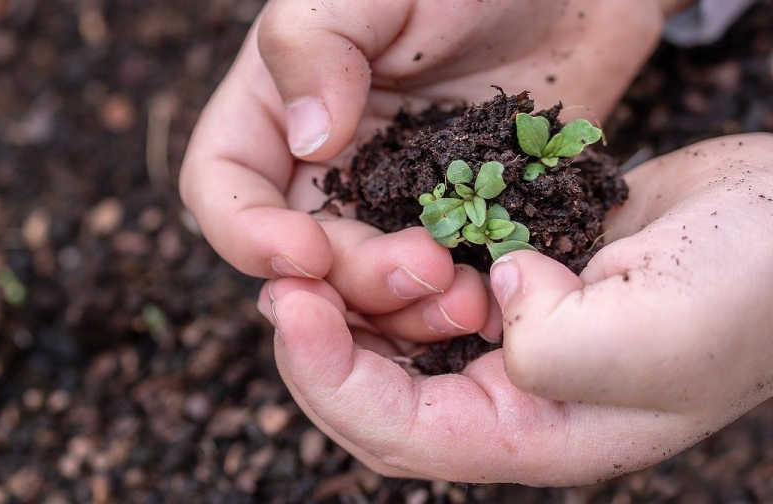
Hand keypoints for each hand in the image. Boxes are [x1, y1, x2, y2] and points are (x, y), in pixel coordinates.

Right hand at [181, 0, 687, 343]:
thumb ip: (315, 43)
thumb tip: (308, 141)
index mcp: (278, 107)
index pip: (222, 186)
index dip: (246, 233)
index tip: (305, 253)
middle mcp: (325, 166)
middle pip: (302, 257)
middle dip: (351, 279)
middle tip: (424, 269)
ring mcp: (392, 201)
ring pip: (367, 289)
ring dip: (405, 310)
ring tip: (469, 298)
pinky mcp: (457, 225)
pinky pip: (440, 285)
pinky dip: (456, 304)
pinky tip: (497, 297)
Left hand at [259, 134, 772, 484]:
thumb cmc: (748, 290)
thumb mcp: (653, 335)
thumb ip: (553, 346)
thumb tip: (493, 299)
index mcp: (539, 435)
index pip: (401, 433)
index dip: (332, 378)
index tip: (291, 308)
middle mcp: (515, 399)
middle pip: (380, 396)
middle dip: (320, 346)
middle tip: (280, 283)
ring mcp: (512, 341)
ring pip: (396, 343)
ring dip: (351, 305)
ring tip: (313, 259)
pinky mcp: (515, 285)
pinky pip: (429, 290)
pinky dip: (393, 269)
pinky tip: (372, 237)